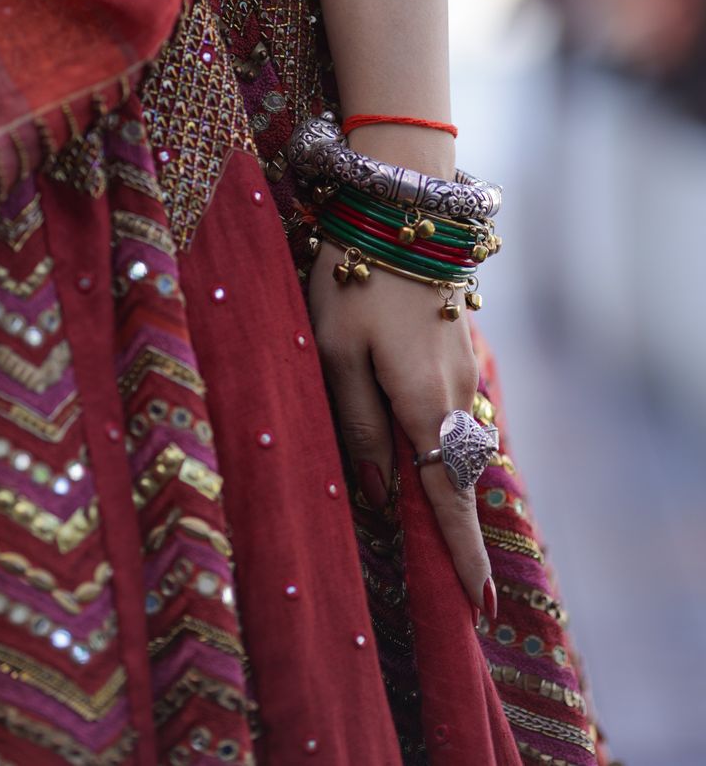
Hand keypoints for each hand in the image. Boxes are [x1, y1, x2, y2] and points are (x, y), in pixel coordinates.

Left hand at [309, 239, 493, 620]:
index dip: (462, 555)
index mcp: (424, 404)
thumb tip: (380, 493)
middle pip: (458, 477)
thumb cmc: (353, 278)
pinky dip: (444, 440)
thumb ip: (357, 427)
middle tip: (460, 586)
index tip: (479, 608)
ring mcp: (464, 366)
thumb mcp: (334, 355)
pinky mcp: (458, 344)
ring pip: (457, 441)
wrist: (402, 205)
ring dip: (447, 482)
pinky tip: (424, 449)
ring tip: (436, 528)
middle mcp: (457, 393)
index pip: (447, 498)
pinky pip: (454, 409)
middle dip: (458, 531)